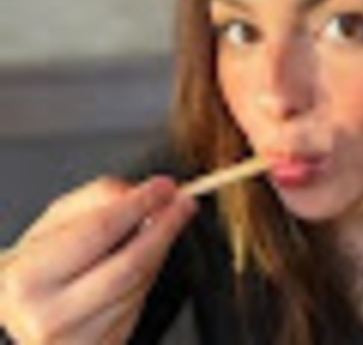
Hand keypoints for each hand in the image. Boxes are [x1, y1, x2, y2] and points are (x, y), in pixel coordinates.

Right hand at [0, 176, 194, 343]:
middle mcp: (52, 316)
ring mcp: (79, 342)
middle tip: (186, 202)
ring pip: (142, 283)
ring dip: (159, 249)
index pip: (100, 231)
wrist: (24, 315)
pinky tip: (146, 258)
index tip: (166, 186)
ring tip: (163, 225)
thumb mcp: (56, 221)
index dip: (140, 204)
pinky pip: (141, 302)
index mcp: (30, 277)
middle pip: (131, 264)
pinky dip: (149, 274)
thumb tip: (145, 192)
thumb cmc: (40, 264)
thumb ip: (100, 197)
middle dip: (166, 227)